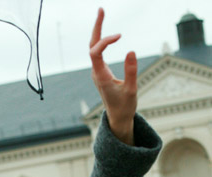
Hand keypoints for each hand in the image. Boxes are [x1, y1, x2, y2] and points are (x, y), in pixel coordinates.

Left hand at [90, 8, 136, 144]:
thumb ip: (131, 71)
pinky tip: (106, 32)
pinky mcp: (101, 72)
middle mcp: (96, 72)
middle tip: (101, 9)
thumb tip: (131, 51)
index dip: (105, 41)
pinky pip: (98, 52)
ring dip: (98, 31)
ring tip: (101, 13)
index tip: (120, 36)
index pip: (95, 52)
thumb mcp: (131, 90)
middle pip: (92, 46)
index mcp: (101, 77)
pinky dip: (101, 40)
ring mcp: (97, 72)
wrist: (118, 118)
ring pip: (93, 48)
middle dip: (96, 28)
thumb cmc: (124, 106)